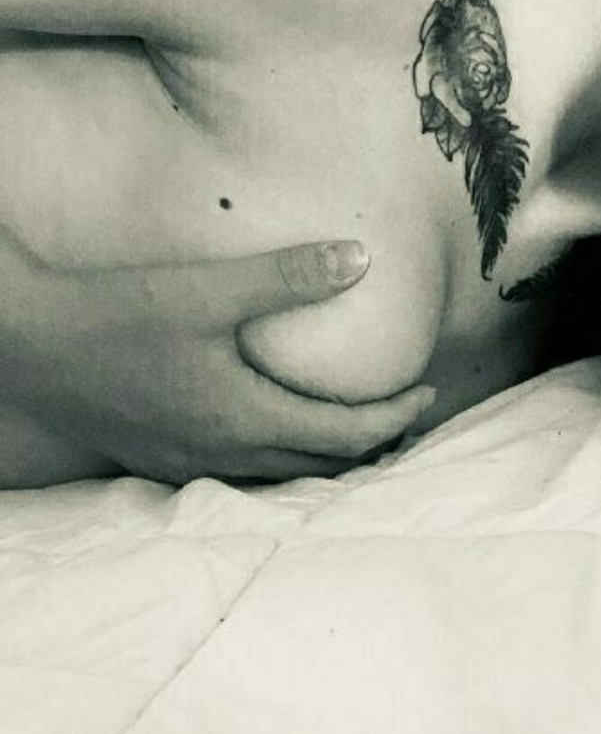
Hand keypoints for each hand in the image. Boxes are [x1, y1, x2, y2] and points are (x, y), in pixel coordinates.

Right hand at [1, 229, 434, 484]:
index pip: (348, 435)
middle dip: (372, 443)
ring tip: (358, 425)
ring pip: (282, 475)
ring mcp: (191, 464)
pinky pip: (242, 472)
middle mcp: (225, 455)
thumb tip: (362, 258)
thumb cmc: (116, 315)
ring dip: (327, 455)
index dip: (395, 417)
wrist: (29, 348)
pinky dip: (280, 457)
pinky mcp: (162, 459)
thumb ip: (287, 277)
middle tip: (405, 413)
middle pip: (322, 466)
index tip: (427, 391)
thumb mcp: (207, 290)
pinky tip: (278, 430)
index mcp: (247, 420)